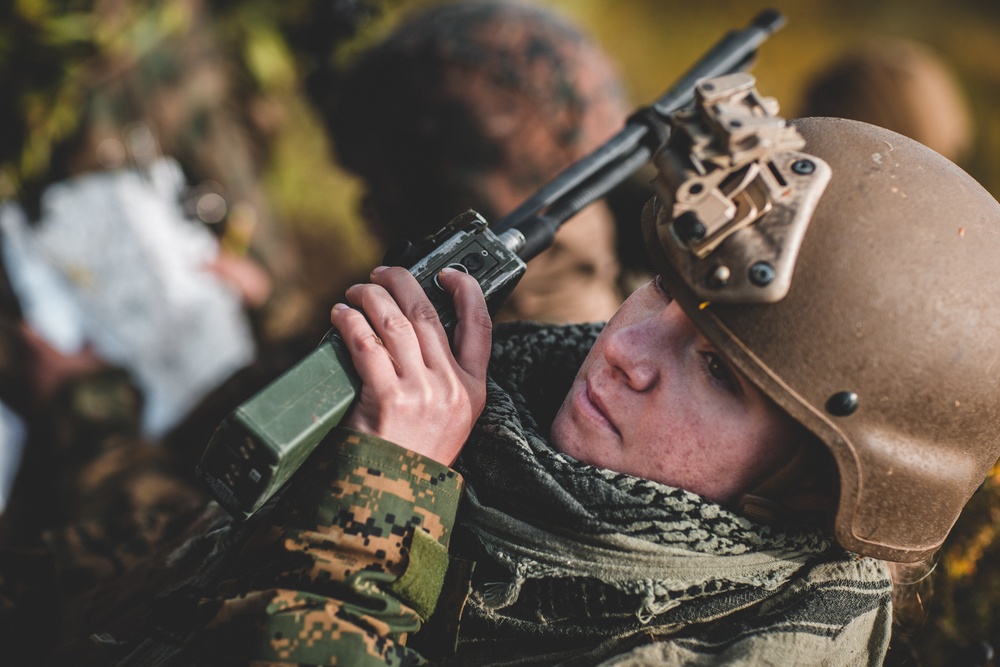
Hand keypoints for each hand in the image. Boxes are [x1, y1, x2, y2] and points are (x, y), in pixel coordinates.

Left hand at [330, 266, 491, 465]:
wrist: (394, 501)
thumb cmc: (413, 459)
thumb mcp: (448, 421)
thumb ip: (441, 380)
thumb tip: (409, 330)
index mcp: (473, 391)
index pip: (480, 327)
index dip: (466, 291)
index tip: (447, 273)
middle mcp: (452, 388)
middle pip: (428, 315)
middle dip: (402, 283)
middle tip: (382, 274)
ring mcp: (423, 393)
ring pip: (396, 323)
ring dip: (371, 298)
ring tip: (356, 292)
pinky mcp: (389, 399)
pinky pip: (367, 344)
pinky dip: (351, 322)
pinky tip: (341, 316)